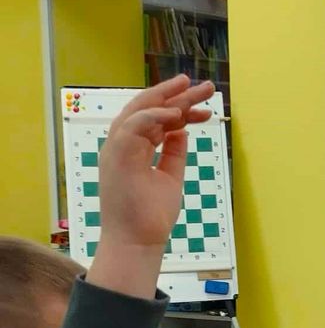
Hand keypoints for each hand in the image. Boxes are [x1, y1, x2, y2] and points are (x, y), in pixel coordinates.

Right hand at [89, 75, 214, 298]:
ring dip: (167, 98)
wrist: (139, 241)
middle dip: (175, 94)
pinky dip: (153, 116)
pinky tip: (176, 112)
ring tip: (193, 89)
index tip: (204, 106)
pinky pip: (132, 126)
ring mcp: (116, 150)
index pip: (155, 120)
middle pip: (147, 109)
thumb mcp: (170, 177)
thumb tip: (182, 131)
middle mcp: (122, 145)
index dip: (179, 109)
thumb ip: (174, 153)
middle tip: (203, 85)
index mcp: (133, 150)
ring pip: (138, 111)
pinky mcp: (116, 157)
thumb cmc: (151, 215)